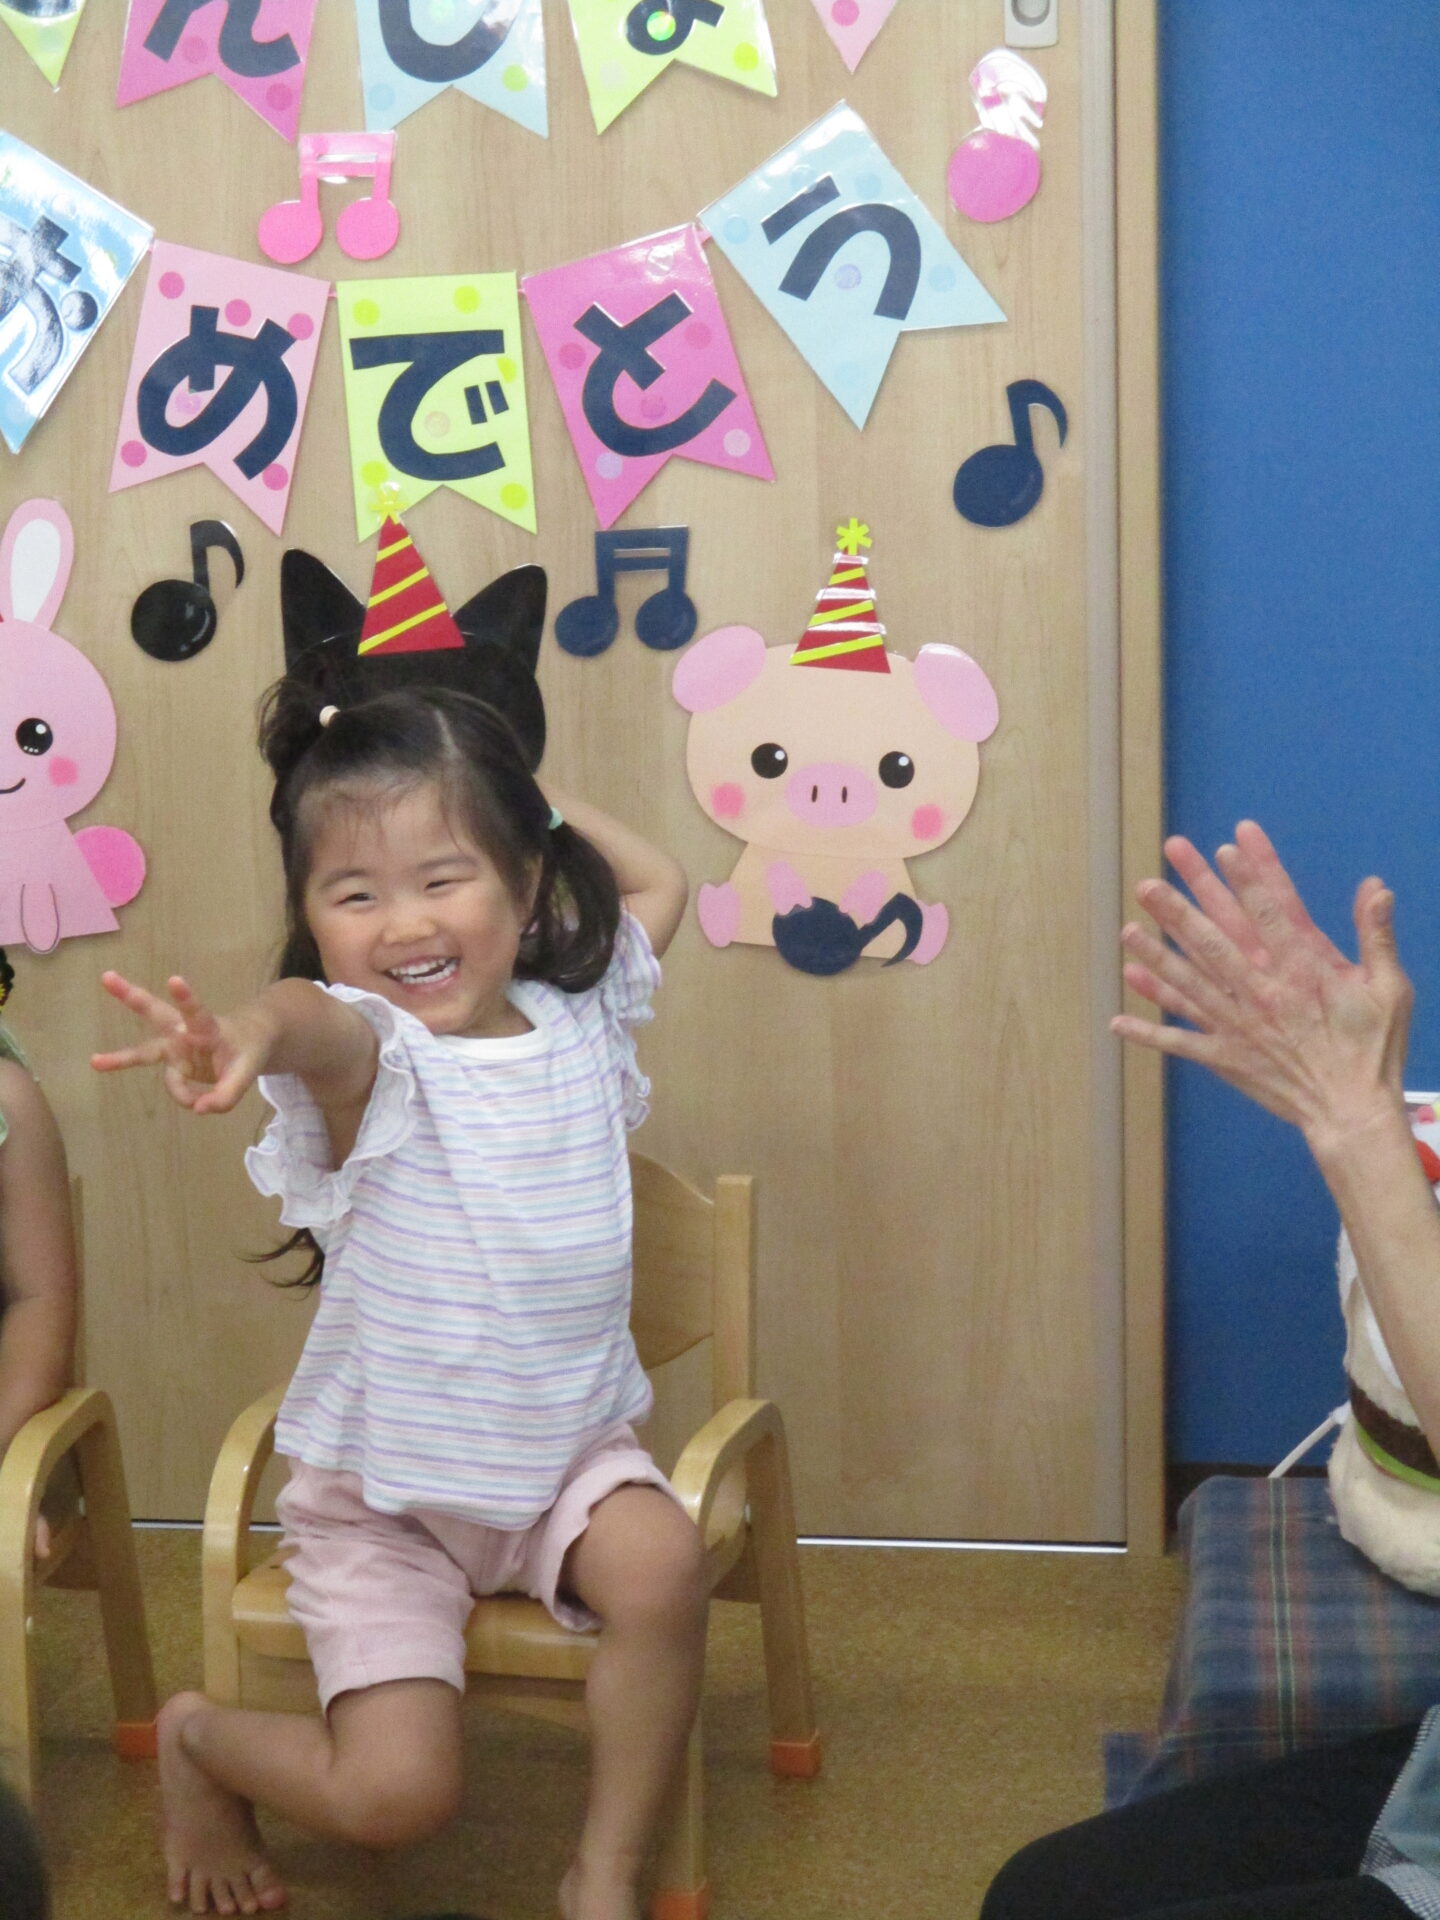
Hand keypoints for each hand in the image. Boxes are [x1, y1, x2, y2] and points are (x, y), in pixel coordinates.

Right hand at [91, 973, 273, 1114]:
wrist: (246, 1043)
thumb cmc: (247, 1050)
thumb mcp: (248, 1072)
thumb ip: (227, 1094)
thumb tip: (197, 1110)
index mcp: (207, 1026)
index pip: (197, 1011)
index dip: (185, 998)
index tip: (174, 979)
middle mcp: (184, 1032)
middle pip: (154, 1013)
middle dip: (130, 995)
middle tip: (106, 976)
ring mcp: (174, 1047)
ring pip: (145, 1051)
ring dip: (119, 1057)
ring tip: (94, 1062)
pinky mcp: (171, 1062)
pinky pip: (174, 1086)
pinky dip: (187, 1096)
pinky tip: (202, 1099)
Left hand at [1112, 821, 1412, 1149]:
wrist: (1351, 1111)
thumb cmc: (1373, 1049)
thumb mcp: (1388, 988)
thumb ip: (1376, 935)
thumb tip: (1377, 887)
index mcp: (1303, 970)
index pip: (1272, 911)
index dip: (1251, 875)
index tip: (1229, 843)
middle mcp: (1262, 992)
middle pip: (1215, 941)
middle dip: (1180, 908)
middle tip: (1149, 881)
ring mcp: (1238, 1024)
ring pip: (1188, 984)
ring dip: (1155, 957)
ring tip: (1126, 931)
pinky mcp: (1225, 1056)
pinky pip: (1180, 1042)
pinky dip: (1148, 1032)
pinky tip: (1116, 1020)